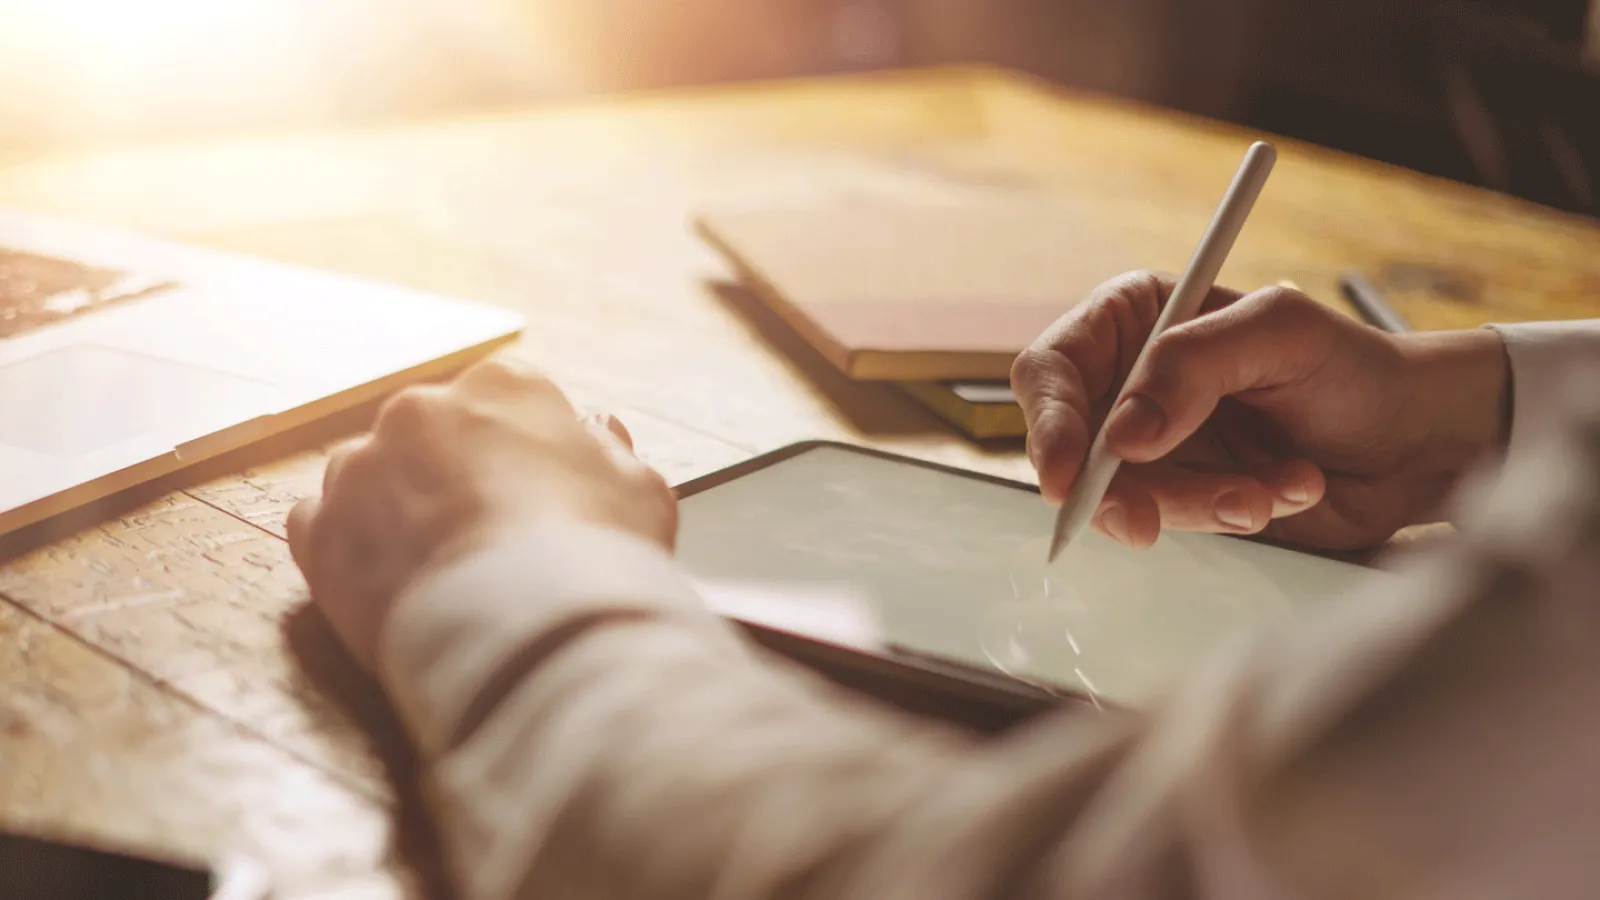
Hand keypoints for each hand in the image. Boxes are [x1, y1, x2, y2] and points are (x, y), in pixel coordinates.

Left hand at [287, 356, 675, 668]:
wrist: (530, 635)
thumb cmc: (595, 557)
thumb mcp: (640, 489)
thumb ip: (609, 451)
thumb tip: (597, 435)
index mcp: (504, 386)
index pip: (509, 399)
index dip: (525, 451)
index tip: (536, 491)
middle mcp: (422, 410)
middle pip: (434, 433)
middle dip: (454, 476)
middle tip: (490, 536)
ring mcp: (361, 469)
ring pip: (374, 477)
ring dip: (398, 510)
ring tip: (444, 568)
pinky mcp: (320, 532)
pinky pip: (325, 526)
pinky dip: (352, 550)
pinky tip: (396, 583)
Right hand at [1012, 271, 1509, 550]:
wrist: (1414, 443)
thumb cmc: (1355, 370)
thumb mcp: (1280, 335)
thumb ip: (1193, 366)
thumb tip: (1122, 434)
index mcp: (1136, 319)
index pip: (1051, 370)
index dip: (1048, 422)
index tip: (1071, 473)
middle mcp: (1130, 381)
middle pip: (1069, 444)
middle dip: (1113, 488)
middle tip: (1151, 519)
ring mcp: (1153, 445)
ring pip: (1119, 495)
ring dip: (1193, 503)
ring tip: (1267, 487)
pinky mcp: (1181, 495)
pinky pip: (1167, 522)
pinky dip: (1222, 517)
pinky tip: (1276, 492)